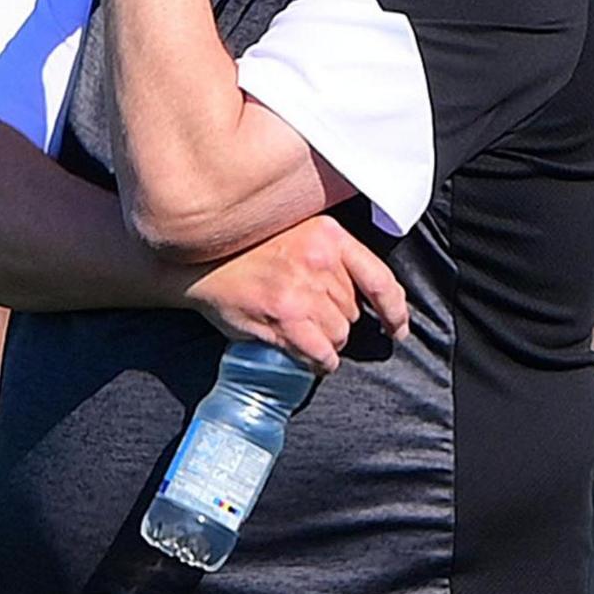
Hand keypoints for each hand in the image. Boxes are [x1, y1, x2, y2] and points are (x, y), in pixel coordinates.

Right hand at [183, 216, 409, 370]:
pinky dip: (320, 362)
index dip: (395, 311)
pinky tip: (309, 358)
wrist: (198, 262)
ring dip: (327, 342)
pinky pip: (321, 353)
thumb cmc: (246, 249)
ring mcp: (302, 291)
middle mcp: (320, 261)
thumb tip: (360, 291)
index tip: (396, 327)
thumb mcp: (296, 232)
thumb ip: (330, 254)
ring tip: (301, 332)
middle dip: (338, 319)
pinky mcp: (284, 318)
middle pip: (354, 311)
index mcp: (329, 235)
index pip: (380, 279)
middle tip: (308, 315)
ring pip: (339, 334)